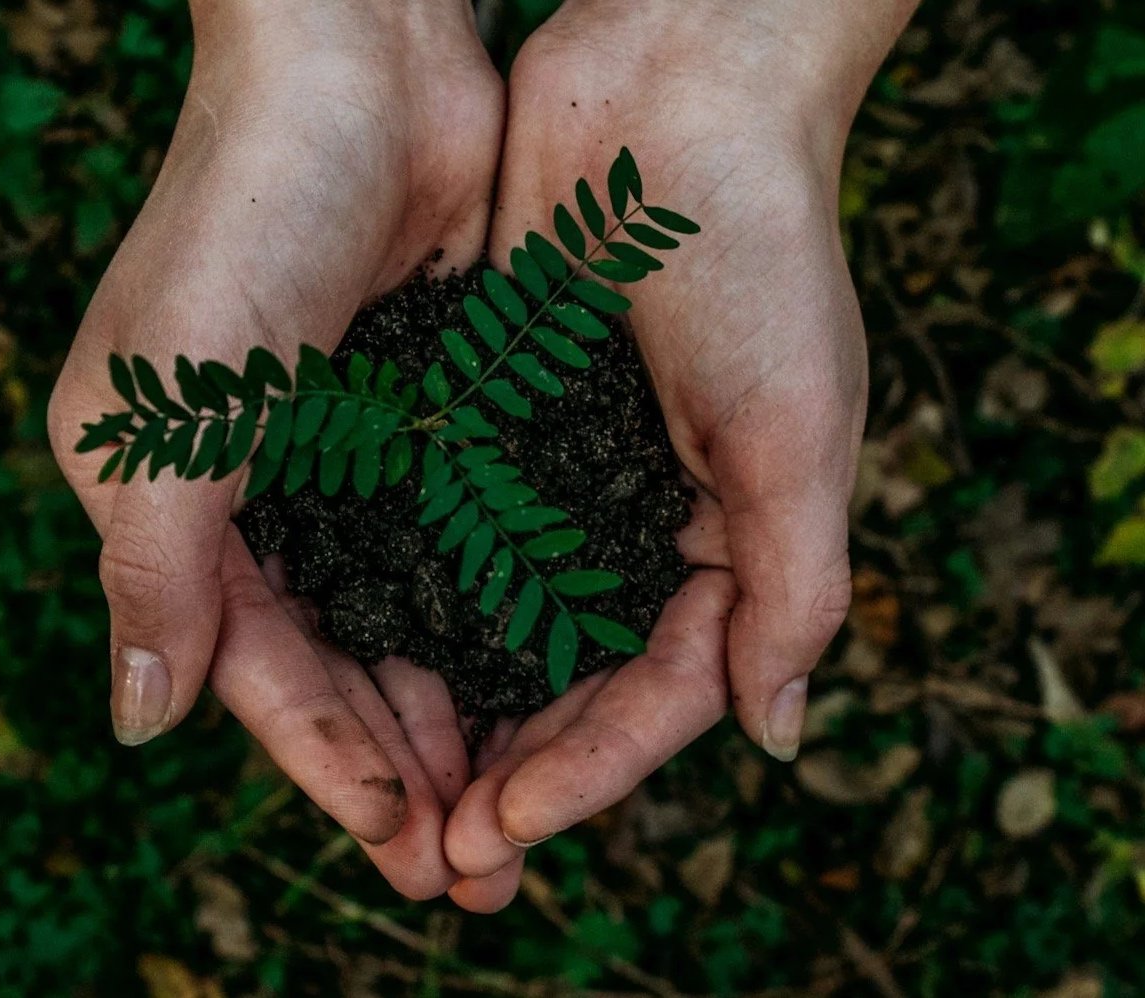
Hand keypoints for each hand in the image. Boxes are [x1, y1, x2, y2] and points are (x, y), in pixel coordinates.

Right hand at [47, 0, 502, 898]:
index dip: (323, 759)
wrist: (359, 70)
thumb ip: (155, 568)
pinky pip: (466, 547)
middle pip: (338, 664)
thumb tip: (140, 725)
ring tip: (518, 806)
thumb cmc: (244, 218)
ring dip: (457, 714)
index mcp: (177, 501)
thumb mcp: (168, 404)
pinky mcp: (434, 422)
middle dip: (402, 766)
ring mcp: (354, 460)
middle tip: (473, 867)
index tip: (400, 839)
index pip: (254, 666)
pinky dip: (497, 619)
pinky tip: (545, 683)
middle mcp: (264, 494)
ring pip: (408, 621)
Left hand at [442, 0, 916, 910]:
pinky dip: (412, 597)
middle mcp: (636, 519)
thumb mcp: (799, 430)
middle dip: (513, 767)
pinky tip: (359, 656)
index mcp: (726, 537)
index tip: (507, 827)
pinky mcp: (491, 419)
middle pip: (571, 678)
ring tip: (393, 790)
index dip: (590, 769)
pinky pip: (448, 529)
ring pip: (499, 622)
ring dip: (453, 706)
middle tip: (442, 854)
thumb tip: (777, 736)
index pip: (659, 689)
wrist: (674, 92)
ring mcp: (559, 472)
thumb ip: (795, 587)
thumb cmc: (759, 252)